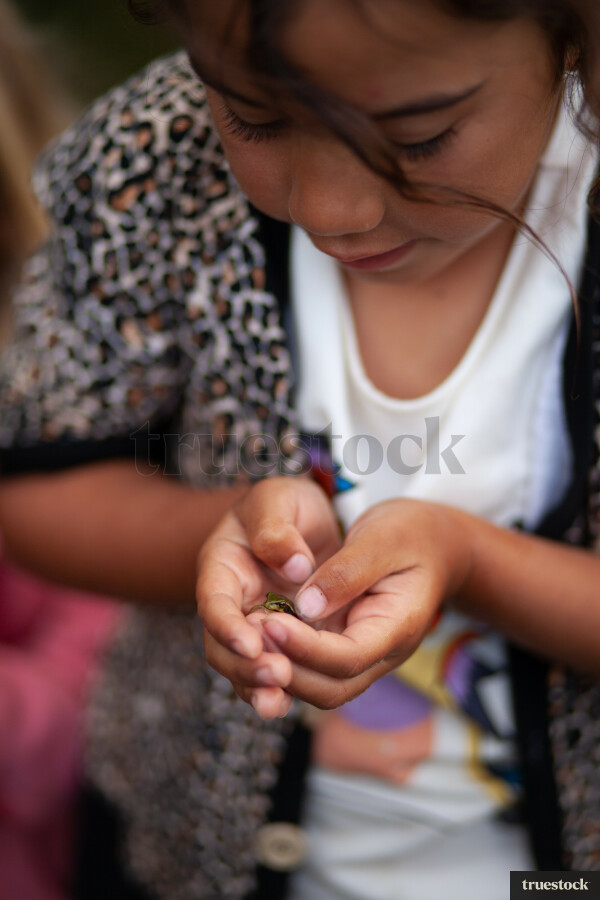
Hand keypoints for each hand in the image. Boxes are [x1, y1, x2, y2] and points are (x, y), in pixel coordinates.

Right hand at [196, 477, 341, 717]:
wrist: (303, 519)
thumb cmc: (284, 504)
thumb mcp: (277, 500)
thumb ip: (277, 529)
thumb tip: (296, 568)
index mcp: (221, 567)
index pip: (214, 601)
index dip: (227, 625)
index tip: (251, 643)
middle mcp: (230, 604)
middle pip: (221, 645)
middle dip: (244, 665)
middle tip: (277, 674)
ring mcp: (251, 627)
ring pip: (241, 666)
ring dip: (256, 685)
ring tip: (278, 700)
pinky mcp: (276, 643)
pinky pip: (268, 671)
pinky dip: (275, 691)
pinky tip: (287, 706)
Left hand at [253, 498, 472, 710]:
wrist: (435, 542)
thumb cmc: (411, 533)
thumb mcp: (383, 537)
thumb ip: (347, 571)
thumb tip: (306, 607)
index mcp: (398, 627)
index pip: (347, 658)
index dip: (305, 648)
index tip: (269, 623)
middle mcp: (381, 652)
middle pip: (330, 688)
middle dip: (287, 671)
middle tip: (248, 638)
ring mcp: (364, 655)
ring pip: (319, 687)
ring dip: (282, 672)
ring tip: (247, 640)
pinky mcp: (346, 646)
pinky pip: (314, 669)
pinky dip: (285, 660)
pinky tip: (257, 637)